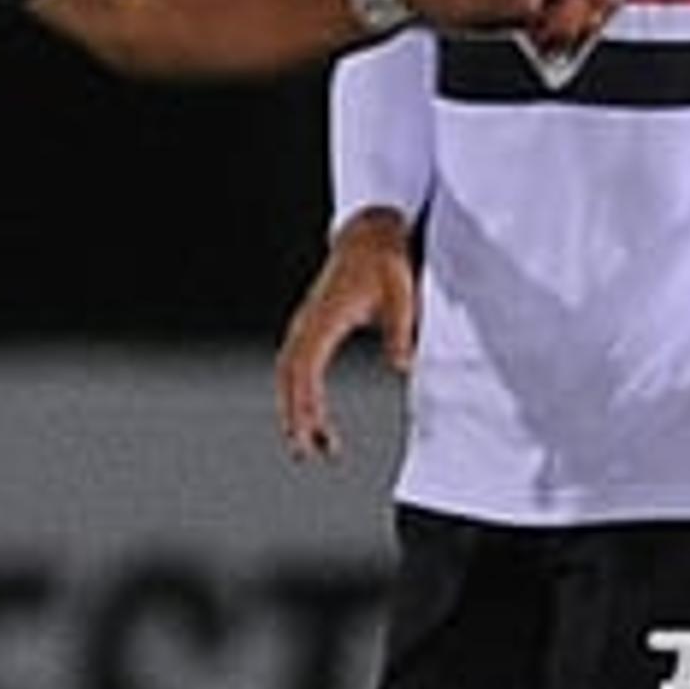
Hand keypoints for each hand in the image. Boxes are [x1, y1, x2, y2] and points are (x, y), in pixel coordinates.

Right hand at [276, 206, 417, 461]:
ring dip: (294, 410)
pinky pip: (296, 368)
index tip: (314, 430)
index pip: (306, 367)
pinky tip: (312, 418)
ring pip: (288, 375)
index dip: (307, 401)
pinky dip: (299, 395)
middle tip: (305, 453)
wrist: (369, 234)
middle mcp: (307, 323)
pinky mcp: (310, 329)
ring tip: (309, 446)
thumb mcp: (401, 293)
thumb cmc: (383, 261)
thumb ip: (401, 330)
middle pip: (288, 377)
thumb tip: (401, 366)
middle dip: (293, 416)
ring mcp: (305, 326)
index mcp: (325, 318)